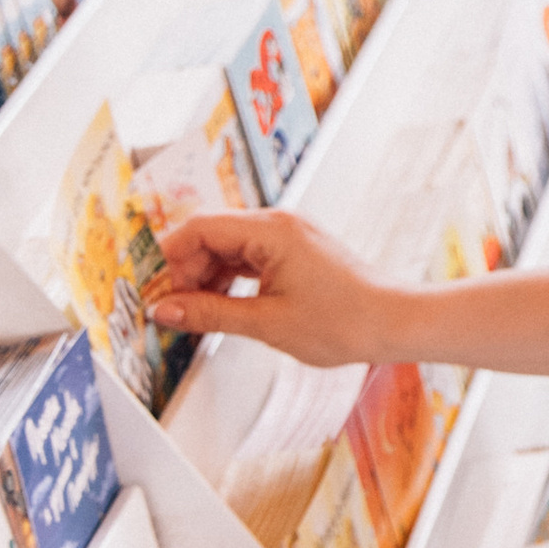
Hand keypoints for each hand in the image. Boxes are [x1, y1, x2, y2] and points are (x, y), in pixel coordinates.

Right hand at [146, 210, 392, 365]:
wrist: (393, 322)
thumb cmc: (343, 321)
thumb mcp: (266, 323)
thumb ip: (210, 313)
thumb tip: (166, 309)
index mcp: (271, 230)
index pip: (200, 228)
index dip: (171, 259)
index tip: (155, 291)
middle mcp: (279, 224)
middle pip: (211, 235)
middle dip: (186, 270)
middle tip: (173, 309)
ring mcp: (288, 237)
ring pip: (229, 248)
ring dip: (207, 277)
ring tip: (195, 313)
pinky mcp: (295, 252)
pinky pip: (249, 257)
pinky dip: (230, 280)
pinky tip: (221, 307)